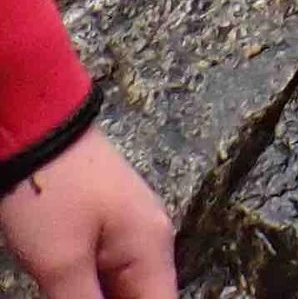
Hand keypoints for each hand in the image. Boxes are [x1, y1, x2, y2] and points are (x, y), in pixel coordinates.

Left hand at [1, 132, 176, 298]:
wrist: (36, 125)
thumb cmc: (52, 194)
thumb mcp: (62, 265)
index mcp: (152, 249)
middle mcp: (150, 242)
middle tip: (69, 297)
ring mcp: (127, 233)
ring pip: (122, 292)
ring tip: (64, 289)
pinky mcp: (103, 229)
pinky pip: (106, 278)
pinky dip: (90, 294)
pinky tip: (64, 291)